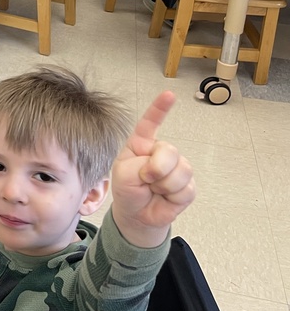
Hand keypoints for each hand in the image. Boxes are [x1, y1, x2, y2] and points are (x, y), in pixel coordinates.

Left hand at [111, 91, 194, 247]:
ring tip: (153, 189)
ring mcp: (177, 168)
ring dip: (164, 184)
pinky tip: (164, 197)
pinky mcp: (187, 186)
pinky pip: (186, 188)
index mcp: (142, 144)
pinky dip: (172, 196)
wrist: (137, 215)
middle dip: (156, 168)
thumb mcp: (123, 173)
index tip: (169, 95)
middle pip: (170, 151)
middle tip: (145, 179)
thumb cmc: (127, 189)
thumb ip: (140, 164)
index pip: (151, 123)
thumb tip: (162, 168)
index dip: (160, 108)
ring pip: (181, 171)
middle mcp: (161, 152)